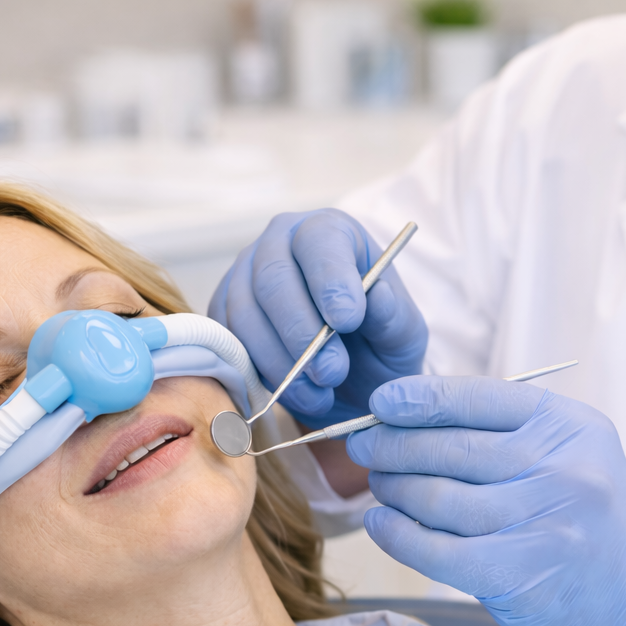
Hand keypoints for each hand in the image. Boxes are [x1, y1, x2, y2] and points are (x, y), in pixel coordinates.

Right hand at [208, 209, 427, 426]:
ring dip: (282, 362)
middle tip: (334, 372)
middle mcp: (279, 244)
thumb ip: (393, 317)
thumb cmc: (378, 344)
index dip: (330, 279)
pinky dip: (261, 375)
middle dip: (302, 332)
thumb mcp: (402, 335)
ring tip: (321, 393)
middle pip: (273, 278)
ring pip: (245, 315)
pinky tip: (298, 393)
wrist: (352, 379)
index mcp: (329, 232)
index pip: (319, 241)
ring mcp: (244, 277)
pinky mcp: (224, 314)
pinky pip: (229, 343)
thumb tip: (378, 296)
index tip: (348, 320)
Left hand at [348, 376, 625, 625]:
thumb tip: (408, 417)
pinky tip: (381, 525)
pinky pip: (436, 550)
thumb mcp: (567, 450)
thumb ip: (502, 432)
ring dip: (394, 490)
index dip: (420, 399)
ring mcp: (539, 523)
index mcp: (565, 426)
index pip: (476, 399)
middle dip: (393, 445)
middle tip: (366, 448)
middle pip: (449, 449)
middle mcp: (557, 469)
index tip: (381, 404)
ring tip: (380, 486)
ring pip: (437, 498)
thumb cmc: (587, 511)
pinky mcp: (517, 573)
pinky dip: (397, 536)